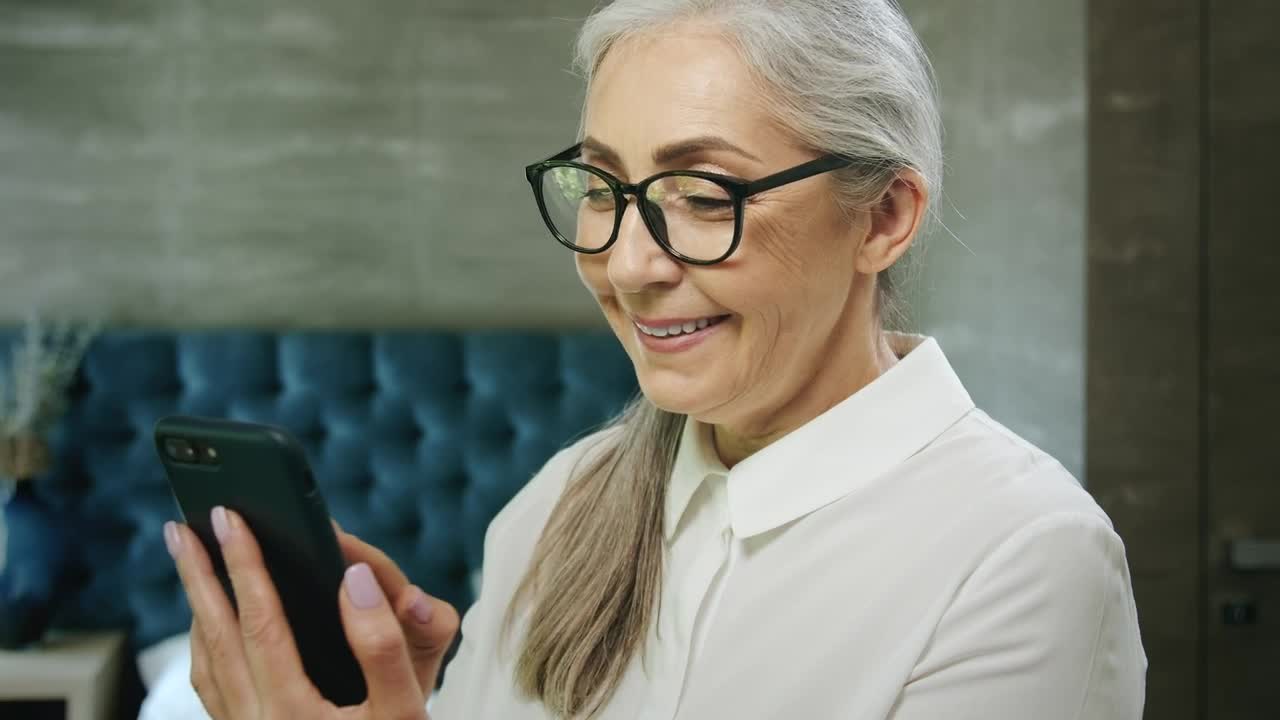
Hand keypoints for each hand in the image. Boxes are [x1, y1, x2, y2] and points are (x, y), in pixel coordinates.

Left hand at [165, 508, 459, 719]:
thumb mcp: (405, 711)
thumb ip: (383, 645)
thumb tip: (354, 579)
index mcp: (293, 711)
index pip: (260, 621)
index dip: (245, 565)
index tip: (230, 517)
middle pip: (217, 637)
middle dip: (199, 577)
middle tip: (180, 528)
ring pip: (209, 665)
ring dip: (198, 611)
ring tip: (194, 569)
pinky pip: (216, 690)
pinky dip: (209, 649)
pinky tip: (215, 634)